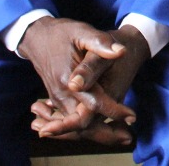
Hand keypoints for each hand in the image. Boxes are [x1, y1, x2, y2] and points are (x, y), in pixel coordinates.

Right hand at [18, 18, 147, 141]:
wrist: (37, 37)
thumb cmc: (62, 33)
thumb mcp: (82, 32)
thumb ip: (101, 43)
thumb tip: (121, 52)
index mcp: (68, 79)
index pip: (93, 103)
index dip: (113, 111)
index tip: (131, 115)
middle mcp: (61, 94)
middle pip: (83, 123)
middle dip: (106, 132)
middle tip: (128, 136)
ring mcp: (58, 99)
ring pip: (77, 125)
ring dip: (98, 132)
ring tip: (122, 134)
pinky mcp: (58, 100)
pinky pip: (72, 120)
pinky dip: (88, 125)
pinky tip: (106, 126)